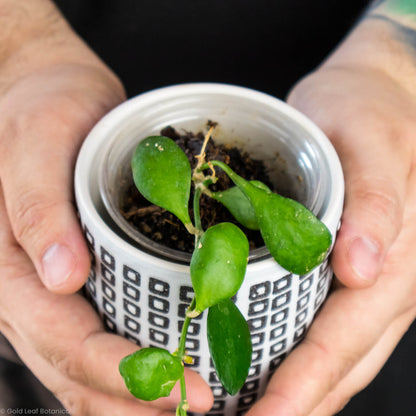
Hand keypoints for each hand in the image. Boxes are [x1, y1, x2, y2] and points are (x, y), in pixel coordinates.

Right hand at [0, 1, 212, 412]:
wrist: (48, 96)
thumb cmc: (40, 111)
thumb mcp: (37, 143)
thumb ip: (37, 208)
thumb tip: (61, 278)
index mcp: (11, 268)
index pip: (67, 341)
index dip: (124, 374)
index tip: (186, 389)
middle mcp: (31, 292)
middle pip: (78, 370)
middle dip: (140, 400)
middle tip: (204, 406)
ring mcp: (53, 291)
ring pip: (86, 368)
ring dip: (136, 398)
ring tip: (192, 406)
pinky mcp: (80, 279)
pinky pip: (100, 338)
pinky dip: (133, 369)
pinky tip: (167, 374)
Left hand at [245, 17, 415, 414]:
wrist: (373, 96)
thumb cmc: (366, 112)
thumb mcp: (367, 140)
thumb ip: (375, 200)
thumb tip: (364, 268)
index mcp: (398, 255)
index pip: (348, 333)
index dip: (309, 379)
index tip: (268, 413)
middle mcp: (387, 279)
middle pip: (345, 358)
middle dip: (299, 399)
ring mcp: (371, 279)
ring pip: (341, 352)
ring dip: (303, 390)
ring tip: (253, 412)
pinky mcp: (350, 268)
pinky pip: (330, 324)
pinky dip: (302, 356)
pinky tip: (271, 367)